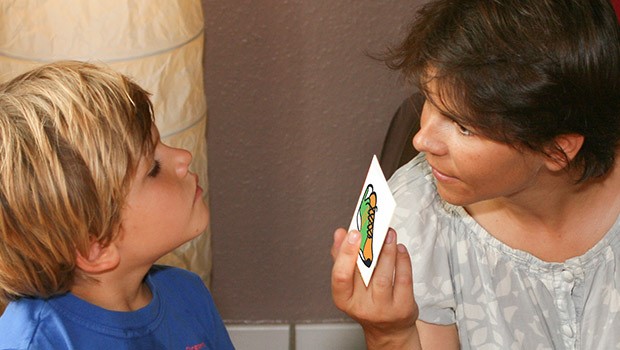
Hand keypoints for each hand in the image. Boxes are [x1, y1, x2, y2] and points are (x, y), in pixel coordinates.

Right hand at [331, 228, 419, 348]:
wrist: (388, 328)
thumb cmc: (367, 302)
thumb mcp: (350, 285)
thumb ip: (342, 259)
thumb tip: (340, 234)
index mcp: (344, 298)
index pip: (340, 276)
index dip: (345, 254)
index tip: (352, 233)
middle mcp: (361, 306)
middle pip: (363, 273)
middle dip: (368, 247)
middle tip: (372, 227)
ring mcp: (383, 309)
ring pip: (384, 276)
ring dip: (387, 251)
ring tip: (388, 234)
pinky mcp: (402, 308)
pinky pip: (403, 280)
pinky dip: (402, 261)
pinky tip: (399, 249)